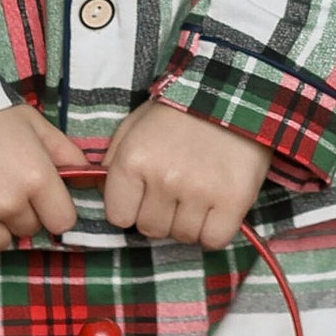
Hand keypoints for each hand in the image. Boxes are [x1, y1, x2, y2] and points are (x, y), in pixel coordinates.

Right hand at [0, 104, 94, 271]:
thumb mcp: (32, 122)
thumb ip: (64, 151)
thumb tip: (87, 175)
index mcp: (37, 177)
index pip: (63, 221)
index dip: (52, 210)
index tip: (39, 199)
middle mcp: (10, 203)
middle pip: (29, 231)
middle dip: (20, 214)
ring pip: (0, 245)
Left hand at [101, 99, 270, 248]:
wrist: (232, 95)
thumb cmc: (179, 112)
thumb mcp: (134, 126)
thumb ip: (113, 161)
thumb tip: (102, 195)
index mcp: (134, 160)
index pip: (119, 217)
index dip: (132, 209)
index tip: (145, 196)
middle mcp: (163, 178)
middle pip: (151, 229)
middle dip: (162, 215)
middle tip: (177, 191)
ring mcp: (199, 191)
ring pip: (183, 237)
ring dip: (189, 222)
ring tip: (199, 194)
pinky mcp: (233, 200)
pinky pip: (214, 240)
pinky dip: (215, 230)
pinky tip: (217, 208)